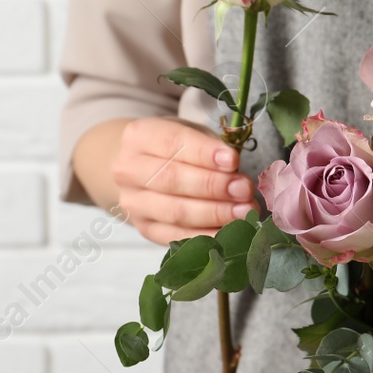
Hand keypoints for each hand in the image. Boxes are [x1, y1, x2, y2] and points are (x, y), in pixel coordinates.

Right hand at [109, 117, 254, 244]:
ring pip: (175, 212)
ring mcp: (134, 203)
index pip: (172, 143)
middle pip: (172, 180)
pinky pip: (177, 237)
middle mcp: (128, 170)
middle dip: (213, 186)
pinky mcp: (145, 229)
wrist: (145, 170)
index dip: (204, 154)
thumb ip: (213, 150)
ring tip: (244, 211)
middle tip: (244, 189)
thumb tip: (237, 173)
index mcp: (139, 136)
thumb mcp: (193, 135)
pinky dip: (207, 236)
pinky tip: (231, 232)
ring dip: (215, 213)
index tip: (233, 160)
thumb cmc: (177, 149)